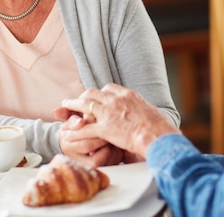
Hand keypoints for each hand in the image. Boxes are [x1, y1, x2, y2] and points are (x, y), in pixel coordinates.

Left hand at [60, 84, 180, 158]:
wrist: (157, 134)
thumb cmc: (159, 126)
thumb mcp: (151, 110)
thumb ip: (142, 109)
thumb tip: (144, 113)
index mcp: (128, 95)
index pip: (108, 88)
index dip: (100, 93)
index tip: (96, 96)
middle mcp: (115, 100)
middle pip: (93, 93)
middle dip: (82, 96)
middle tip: (76, 100)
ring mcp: (108, 113)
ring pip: (84, 105)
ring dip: (72, 106)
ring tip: (64, 107)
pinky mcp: (104, 128)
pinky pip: (84, 128)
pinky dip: (74, 131)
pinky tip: (67, 134)